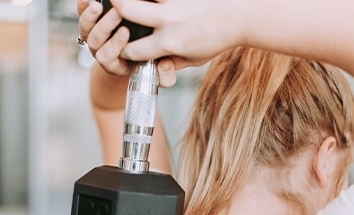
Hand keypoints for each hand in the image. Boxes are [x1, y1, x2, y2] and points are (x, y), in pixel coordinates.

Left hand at [77, 0, 176, 86]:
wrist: (136, 48)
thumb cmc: (146, 58)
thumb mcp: (157, 68)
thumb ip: (164, 75)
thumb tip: (166, 67)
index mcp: (113, 64)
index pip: (106, 58)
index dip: (114, 46)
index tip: (126, 33)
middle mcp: (101, 50)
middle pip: (94, 41)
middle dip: (105, 26)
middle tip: (118, 13)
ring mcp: (93, 36)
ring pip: (86, 27)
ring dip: (92, 16)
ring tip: (101, 4)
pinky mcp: (89, 21)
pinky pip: (81, 12)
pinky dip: (85, 5)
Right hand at [110, 0, 245, 69]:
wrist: (242, 16)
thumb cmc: (218, 39)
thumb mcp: (195, 59)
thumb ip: (172, 63)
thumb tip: (155, 69)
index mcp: (169, 42)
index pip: (133, 48)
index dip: (122, 49)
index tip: (121, 45)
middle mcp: (168, 19)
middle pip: (126, 8)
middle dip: (113, 5)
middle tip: (110, 3)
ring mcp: (175, 0)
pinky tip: (152, 0)